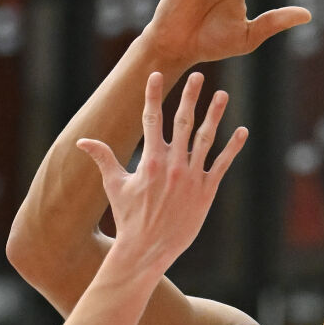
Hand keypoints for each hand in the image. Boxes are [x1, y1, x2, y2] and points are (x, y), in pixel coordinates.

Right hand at [78, 70, 245, 271]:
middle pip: (183, 122)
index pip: (151, 119)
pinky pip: (222, 164)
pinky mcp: (206, 191)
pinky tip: (242, 131)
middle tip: (198, 76)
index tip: (156, 75)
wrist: (147, 249)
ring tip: (222, 95)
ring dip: (214, 115)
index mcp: (150, 160)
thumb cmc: (128, 217)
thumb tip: (81, 141)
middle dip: (190, 97)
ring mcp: (191, 177)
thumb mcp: (114, 186)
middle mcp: (172, 164)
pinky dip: (233, 148)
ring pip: (206, 138)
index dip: (153, 95)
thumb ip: (103, 158)